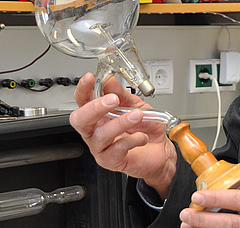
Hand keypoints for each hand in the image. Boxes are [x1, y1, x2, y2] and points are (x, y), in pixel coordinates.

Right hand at [69, 74, 176, 196]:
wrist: (159, 149)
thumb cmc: (144, 127)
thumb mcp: (135, 105)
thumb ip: (121, 93)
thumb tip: (109, 80)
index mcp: (97, 115)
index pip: (82, 101)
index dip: (82, 90)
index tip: (90, 78)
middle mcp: (94, 131)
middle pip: (80, 120)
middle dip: (95, 108)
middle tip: (113, 100)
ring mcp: (101, 147)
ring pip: (101, 135)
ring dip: (120, 122)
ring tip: (137, 116)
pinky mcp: (111, 161)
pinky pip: (117, 149)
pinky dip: (132, 140)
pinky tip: (142, 136)